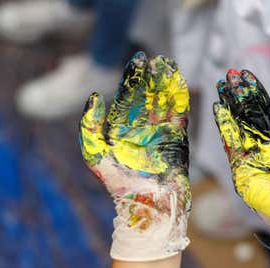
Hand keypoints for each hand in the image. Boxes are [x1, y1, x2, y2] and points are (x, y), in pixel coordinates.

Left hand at [80, 51, 190, 260]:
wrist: (145, 205)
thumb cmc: (117, 185)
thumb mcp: (94, 153)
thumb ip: (89, 125)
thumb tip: (95, 96)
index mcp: (121, 132)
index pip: (128, 98)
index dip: (133, 79)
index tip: (138, 60)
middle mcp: (142, 131)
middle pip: (148, 97)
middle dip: (152, 78)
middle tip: (156, 59)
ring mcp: (160, 135)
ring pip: (164, 103)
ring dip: (167, 84)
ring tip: (168, 65)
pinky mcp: (177, 142)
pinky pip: (179, 116)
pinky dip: (180, 100)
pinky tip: (180, 84)